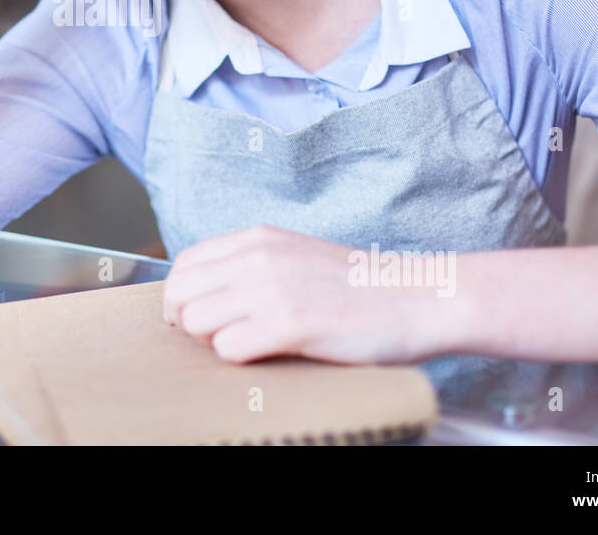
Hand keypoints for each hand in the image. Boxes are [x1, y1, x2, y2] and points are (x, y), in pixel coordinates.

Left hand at [161, 224, 456, 364]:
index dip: (182, 296)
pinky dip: (241, 359)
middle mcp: (257, 258)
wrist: (417, 297)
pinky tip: (270, 354)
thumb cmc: (359, 287)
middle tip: (217, 337)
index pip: (184, 264)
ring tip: (250, 344)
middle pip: (179, 294)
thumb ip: (253, 264)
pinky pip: (228, 349)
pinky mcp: (288, 324)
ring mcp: (271, 290)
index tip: (197, 315)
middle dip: (188, 322)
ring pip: (196, 322)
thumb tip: (209, 293)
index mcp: (257, 239)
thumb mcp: (296, 255)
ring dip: (215, 341)